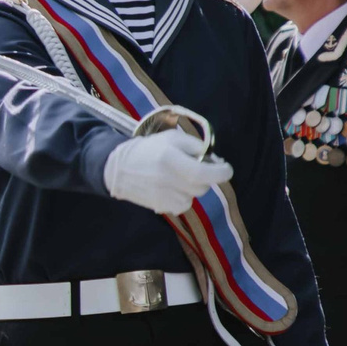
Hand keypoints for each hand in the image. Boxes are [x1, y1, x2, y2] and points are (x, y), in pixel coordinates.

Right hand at [102, 128, 232, 214]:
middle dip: (205, 177)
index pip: (204, 172)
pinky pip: (184, 205)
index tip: (226, 168)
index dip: (221, 172)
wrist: (120, 168)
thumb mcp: (172, 138)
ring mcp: (164, 196)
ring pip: (194, 197)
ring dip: (192, 187)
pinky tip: (171, 188)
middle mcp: (168, 180)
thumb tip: (217, 162)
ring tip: (177, 177)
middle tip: (195, 167)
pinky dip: (182, 197)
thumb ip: (196, 146)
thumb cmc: (150, 149)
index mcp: (170, 159)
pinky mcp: (161, 207)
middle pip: (203, 186)